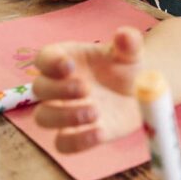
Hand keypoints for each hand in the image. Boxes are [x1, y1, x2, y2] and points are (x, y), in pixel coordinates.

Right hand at [33, 26, 144, 152]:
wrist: (141, 91)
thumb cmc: (127, 66)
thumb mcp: (131, 52)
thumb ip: (128, 42)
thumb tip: (123, 35)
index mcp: (65, 59)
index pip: (44, 59)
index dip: (50, 63)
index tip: (69, 66)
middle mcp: (59, 86)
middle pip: (39, 89)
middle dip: (58, 90)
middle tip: (86, 89)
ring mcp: (65, 112)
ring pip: (43, 118)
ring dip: (64, 117)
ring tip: (96, 113)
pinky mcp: (77, 134)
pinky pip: (63, 144)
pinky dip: (77, 141)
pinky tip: (100, 132)